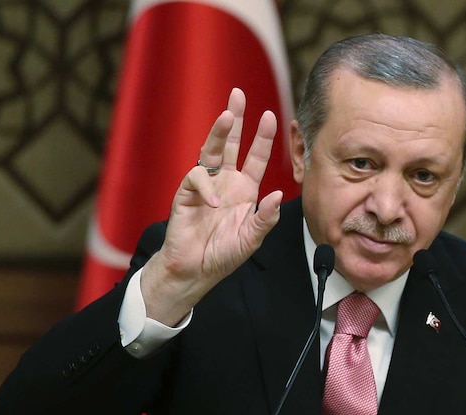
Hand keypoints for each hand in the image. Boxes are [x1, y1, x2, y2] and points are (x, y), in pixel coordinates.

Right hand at [142, 88, 282, 324]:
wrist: (195, 270)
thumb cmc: (223, 254)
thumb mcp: (252, 239)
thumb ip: (265, 219)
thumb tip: (279, 194)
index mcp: (244, 189)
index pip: (255, 157)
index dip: (262, 137)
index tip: (270, 116)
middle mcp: (225, 182)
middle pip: (230, 143)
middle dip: (235, 118)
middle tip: (238, 94)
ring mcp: (205, 185)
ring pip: (211, 151)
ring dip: (219, 133)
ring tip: (227, 117)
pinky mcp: (186, 194)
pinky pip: (195, 178)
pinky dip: (206, 187)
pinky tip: (214, 202)